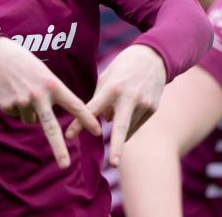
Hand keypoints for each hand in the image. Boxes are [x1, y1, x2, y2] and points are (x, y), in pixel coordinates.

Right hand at [0, 38, 101, 168]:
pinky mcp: (7, 105)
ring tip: (21, 90)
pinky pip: (16, 114)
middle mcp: (39, 95)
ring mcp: (22, 101)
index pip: (74, 105)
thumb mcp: (44, 74)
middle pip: (51, 128)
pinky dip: (14, 106)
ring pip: (31, 120)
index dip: (87, 119)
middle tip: (65, 166)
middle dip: (59, 149)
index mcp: (52, 85)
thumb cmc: (24, 63)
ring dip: (28, 110)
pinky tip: (10, 91)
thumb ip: (51, 94)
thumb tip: (46, 122)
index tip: (98, 131)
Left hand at [66, 44, 165, 165]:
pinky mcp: (153, 109)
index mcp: (113, 87)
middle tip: (113, 164)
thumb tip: (102, 122)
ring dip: (118, 127)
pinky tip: (129, 110)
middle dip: (116, 146)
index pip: (92, 109)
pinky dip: (129, 124)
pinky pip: (136, 124)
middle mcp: (129, 97)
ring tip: (120, 106)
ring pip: (127, 127)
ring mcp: (144, 104)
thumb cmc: (123, 67)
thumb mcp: (106, 77)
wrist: (153, 57)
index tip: (68, 136)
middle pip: (120, 126)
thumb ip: (100, 100)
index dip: (79, 124)